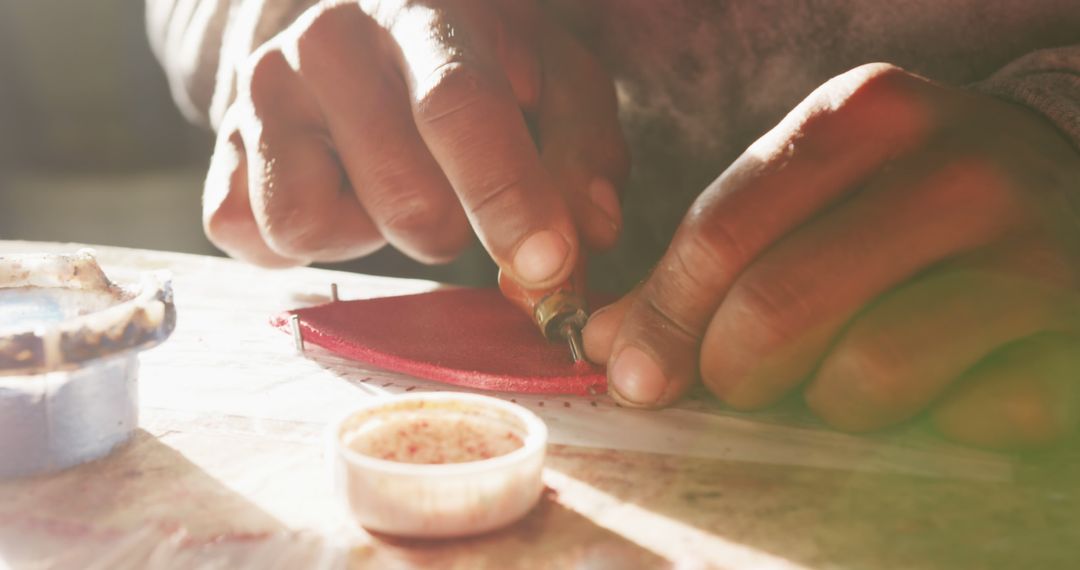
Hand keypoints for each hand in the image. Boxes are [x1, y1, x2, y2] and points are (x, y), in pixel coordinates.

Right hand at [203, 0, 626, 288]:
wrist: (356, 30)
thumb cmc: (475, 61)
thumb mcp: (554, 82)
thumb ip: (582, 153)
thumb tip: (586, 240)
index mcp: (425, 10)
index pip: (460, 107)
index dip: (508, 197)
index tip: (548, 267)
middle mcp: (329, 40)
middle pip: (401, 198)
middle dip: (449, 230)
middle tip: (451, 192)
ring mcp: (261, 92)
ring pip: (309, 227)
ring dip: (368, 233)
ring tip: (385, 183)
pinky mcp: (218, 150)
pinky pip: (256, 240)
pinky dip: (311, 240)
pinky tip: (336, 193)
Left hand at [584, 63, 1079, 448]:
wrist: (1070, 199)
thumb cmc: (913, 206)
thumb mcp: (815, 196)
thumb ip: (715, 259)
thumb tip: (614, 342)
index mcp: (867, 115)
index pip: (723, 232)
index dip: (664, 317)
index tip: (634, 376)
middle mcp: (956, 169)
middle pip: (777, 310)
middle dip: (734, 372)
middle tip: (744, 380)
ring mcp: (1032, 255)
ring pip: (865, 377)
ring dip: (836, 401)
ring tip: (857, 371)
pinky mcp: (1074, 340)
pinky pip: (961, 420)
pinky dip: (933, 422)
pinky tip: (947, 381)